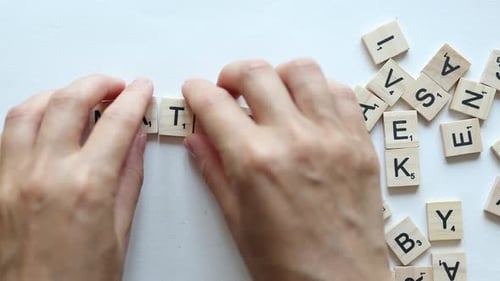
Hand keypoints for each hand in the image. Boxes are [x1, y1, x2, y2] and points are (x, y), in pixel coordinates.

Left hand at [0, 75, 152, 280]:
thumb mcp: (120, 231)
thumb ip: (129, 179)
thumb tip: (135, 143)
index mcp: (87, 187)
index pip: (116, 122)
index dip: (134, 98)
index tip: (140, 90)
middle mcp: (46, 175)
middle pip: (70, 101)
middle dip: (98, 83)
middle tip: (115, 85)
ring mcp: (14, 178)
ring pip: (30, 110)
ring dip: (60, 93)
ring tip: (79, 95)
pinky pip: (8, 134)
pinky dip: (31, 115)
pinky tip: (46, 119)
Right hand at [183, 59, 389, 280]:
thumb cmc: (288, 266)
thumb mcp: (237, 219)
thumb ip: (214, 171)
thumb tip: (198, 140)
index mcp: (254, 161)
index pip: (214, 103)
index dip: (197, 92)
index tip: (196, 93)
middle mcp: (294, 139)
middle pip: (255, 73)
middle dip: (232, 75)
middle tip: (229, 89)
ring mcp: (332, 137)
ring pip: (302, 71)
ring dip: (278, 76)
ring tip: (272, 93)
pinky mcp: (359, 143)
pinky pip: (342, 94)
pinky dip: (319, 91)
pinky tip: (309, 109)